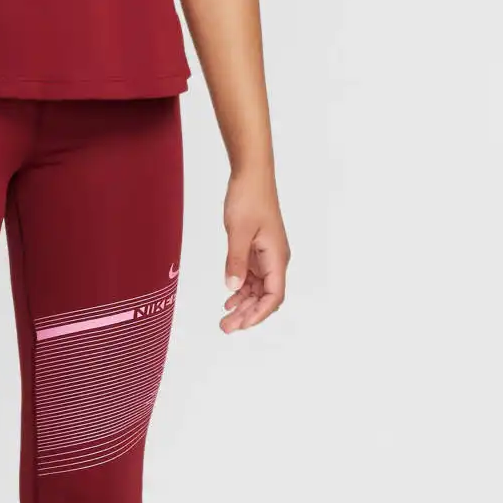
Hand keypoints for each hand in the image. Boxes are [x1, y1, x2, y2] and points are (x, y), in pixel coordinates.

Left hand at [221, 174, 288, 331]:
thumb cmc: (250, 198)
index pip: (274, 295)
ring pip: (258, 289)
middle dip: (248, 314)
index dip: (259, 313)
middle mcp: (275, 259)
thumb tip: (232, 288)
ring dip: (243, 304)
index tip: (242, 324)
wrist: (251, 175)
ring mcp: (266, 255)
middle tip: (226, 327)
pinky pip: (251, 276)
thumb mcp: (239, 231)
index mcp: (277, 257)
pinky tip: (228, 298)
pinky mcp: (256, 250)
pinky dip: (241, 289)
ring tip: (225, 319)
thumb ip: (235, 261)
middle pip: (266, 297)